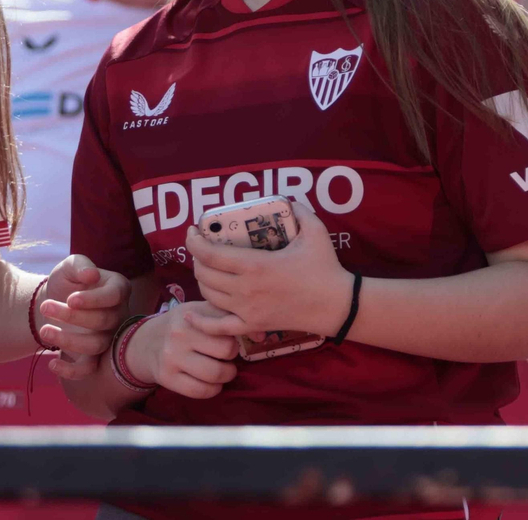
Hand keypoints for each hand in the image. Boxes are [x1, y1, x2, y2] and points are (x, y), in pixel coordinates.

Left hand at [37, 256, 129, 378]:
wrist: (56, 300)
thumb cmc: (68, 281)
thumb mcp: (70, 266)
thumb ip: (80, 265)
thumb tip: (91, 275)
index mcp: (118, 288)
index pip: (114, 296)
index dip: (94, 300)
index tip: (70, 299)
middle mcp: (118, 314)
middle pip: (104, 321)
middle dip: (72, 317)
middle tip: (45, 307)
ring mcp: (109, 337)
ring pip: (97, 345)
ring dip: (69, 341)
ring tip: (44, 331)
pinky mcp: (95, 355)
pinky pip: (90, 368)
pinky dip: (71, 371)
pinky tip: (52, 363)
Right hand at [124, 301, 243, 399]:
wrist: (146, 343)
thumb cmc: (183, 326)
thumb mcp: (200, 312)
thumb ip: (227, 317)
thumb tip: (261, 333)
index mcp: (192, 313)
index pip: (227, 325)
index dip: (237, 336)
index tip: (235, 340)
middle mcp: (180, 333)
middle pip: (226, 350)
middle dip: (231, 356)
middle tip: (226, 357)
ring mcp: (172, 356)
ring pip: (215, 373)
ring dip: (226, 375)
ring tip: (223, 371)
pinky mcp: (167, 378)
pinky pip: (201, 391)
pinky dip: (213, 390)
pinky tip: (211, 383)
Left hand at [187, 200, 348, 335]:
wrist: (338, 306)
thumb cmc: (325, 267)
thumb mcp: (314, 231)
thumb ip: (298, 210)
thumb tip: (285, 200)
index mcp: (255, 265)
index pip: (210, 254)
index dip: (194, 242)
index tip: (192, 231)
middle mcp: (245, 289)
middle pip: (205, 273)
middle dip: (196, 258)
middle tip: (201, 248)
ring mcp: (247, 310)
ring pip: (208, 295)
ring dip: (201, 279)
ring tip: (206, 268)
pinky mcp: (252, 325)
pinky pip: (219, 327)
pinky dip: (201, 321)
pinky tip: (189, 315)